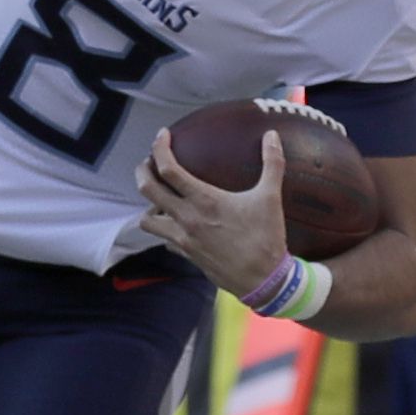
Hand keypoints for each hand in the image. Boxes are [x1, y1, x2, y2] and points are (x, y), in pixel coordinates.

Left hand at [138, 129, 289, 296]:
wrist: (263, 280)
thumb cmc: (266, 237)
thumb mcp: (270, 197)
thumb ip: (272, 163)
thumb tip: (272, 134)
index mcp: (204, 200)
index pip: (168, 169)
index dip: (159, 148)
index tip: (162, 135)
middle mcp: (187, 218)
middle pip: (148, 189)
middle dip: (142, 170)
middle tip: (148, 161)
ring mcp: (183, 238)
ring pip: (147, 219)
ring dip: (149, 204)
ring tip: (159, 195)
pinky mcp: (186, 254)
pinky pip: (164, 238)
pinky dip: (164, 227)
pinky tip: (175, 222)